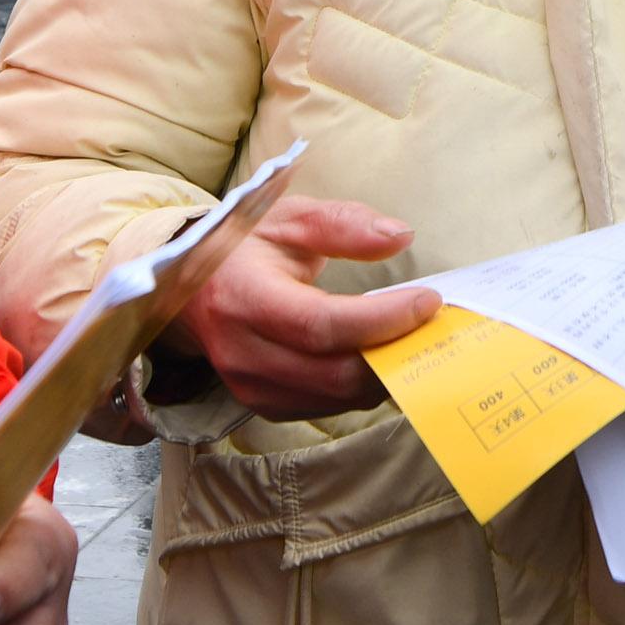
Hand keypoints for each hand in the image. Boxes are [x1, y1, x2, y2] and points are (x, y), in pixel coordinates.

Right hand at [177, 199, 441, 420]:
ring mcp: (251, 385)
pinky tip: (379, 357)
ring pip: (336, 398)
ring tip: (413, 339)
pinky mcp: (263, 404)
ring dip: (382, 373)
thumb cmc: (245, 248)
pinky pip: (326, 407)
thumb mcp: (289, 218)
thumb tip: (399, 236)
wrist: (191, 288)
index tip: (428, 300)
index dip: (381, 319)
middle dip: (393, 353)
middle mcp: (242, 351)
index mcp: (244, 297)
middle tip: (433, 326)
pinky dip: (360, 386)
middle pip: (335, 374)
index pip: (321, 324)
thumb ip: (343, 224)